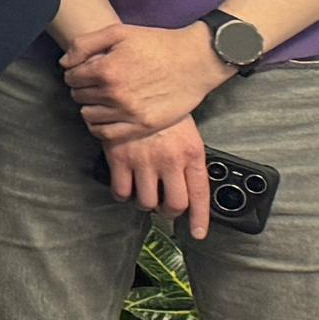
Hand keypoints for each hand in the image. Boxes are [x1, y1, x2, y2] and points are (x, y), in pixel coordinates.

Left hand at [63, 19, 226, 146]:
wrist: (196, 60)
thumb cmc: (158, 43)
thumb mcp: (118, 32)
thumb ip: (84, 44)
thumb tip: (64, 63)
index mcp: (106, 70)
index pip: (71, 78)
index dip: (75, 73)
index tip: (85, 71)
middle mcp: (115, 94)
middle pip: (79, 96)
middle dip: (82, 88)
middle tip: (95, 83)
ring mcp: (130, 112)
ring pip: (89, 116)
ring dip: (89, 107)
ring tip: (100, 98)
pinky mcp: (144, 125)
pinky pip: (107, 135)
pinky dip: (98, 127)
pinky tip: (103, 117)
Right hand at [106, 120, 216, 239]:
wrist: (135, 86)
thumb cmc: (162, 108)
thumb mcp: (187, 131)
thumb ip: (189, 157)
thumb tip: (189, 182)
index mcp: (191, 153)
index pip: (199, 195)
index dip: (199, 219)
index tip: (197, 233)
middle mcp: (170, 161)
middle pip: (174, 204)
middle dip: (169, 211)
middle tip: (164, 207)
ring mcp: (144, 161)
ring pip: (146, 202)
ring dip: (145, 203)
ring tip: (144, 194)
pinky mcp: (120, 158)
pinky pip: (121, 190)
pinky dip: (123, 194)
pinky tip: (125, 187)